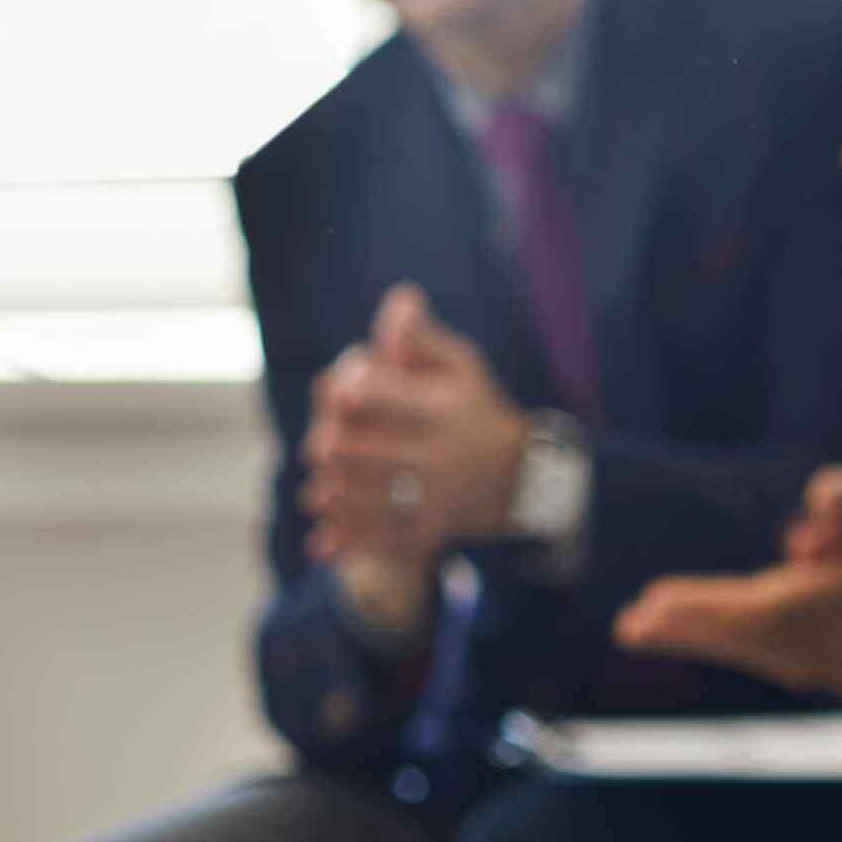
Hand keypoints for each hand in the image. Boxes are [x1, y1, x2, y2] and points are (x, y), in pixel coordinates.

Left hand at [301, 284, 530, 566]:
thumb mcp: (461, 368)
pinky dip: (344, 542)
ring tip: (319, 491)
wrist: (522, 480)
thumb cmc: (476, 412)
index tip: (339, 392)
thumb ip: (421, 339)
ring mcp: (435, 497)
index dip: (344, 388)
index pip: (373, 391)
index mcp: (444, 406)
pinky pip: (375, 540)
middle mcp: (441, 452)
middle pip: (353, 449)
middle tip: (320, 447)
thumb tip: (401, 299)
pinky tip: (323, 541)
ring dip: (328, 494)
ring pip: (357, 498)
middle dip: (328, 446)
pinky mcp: (430, 533)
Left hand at [614, 455, 841, 709]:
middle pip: (764, 642)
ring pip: (789, 654)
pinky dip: (785, 643)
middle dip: (704, 627)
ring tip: (689, 619)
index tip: (640, 617)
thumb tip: (810, 510)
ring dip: (743, 635)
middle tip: (642, 623)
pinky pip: (821, 660)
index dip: (698, 613)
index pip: (760, 614)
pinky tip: (768, 627)